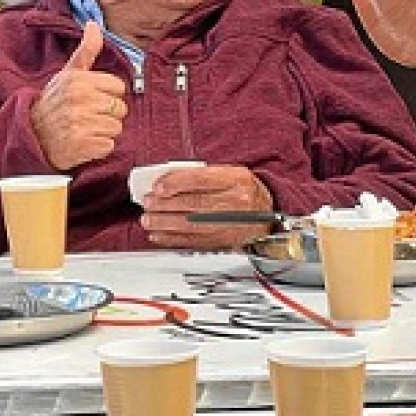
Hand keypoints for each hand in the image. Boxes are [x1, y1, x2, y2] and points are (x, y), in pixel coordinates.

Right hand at [31, 21, 126, 170]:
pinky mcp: (83, 146)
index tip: (94, 97)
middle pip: (120, 108)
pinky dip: (99, 147)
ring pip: (116, 127)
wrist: (31, 135)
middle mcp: (80, 100)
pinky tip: (85, 141)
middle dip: (108, 113)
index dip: (108, 93)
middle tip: (88, 114)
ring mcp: (81, 124)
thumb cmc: (54, 102)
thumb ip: (86, 50)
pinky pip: (109, 146)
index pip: (118, 86)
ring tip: (86, 127)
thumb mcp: (68, 73)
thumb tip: (94, 24)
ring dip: (104, 131)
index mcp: (79, 80)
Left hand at [141, 164, 272, 249]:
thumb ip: (202, 175)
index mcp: (236, 180)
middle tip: (147, 203)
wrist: (268, 214)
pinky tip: (158, 235)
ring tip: (148, 219)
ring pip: (191, 225)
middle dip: (165, 205)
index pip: (200, 180)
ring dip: (164, 223)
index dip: (176, 183)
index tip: (157, 187)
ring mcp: (230, 225)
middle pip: (193, 204)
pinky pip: (194, 242)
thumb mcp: (229, 173)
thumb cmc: (244, 190)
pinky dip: (172, 239)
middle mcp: (235, 203)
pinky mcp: (224, 242)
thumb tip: (167, 181)